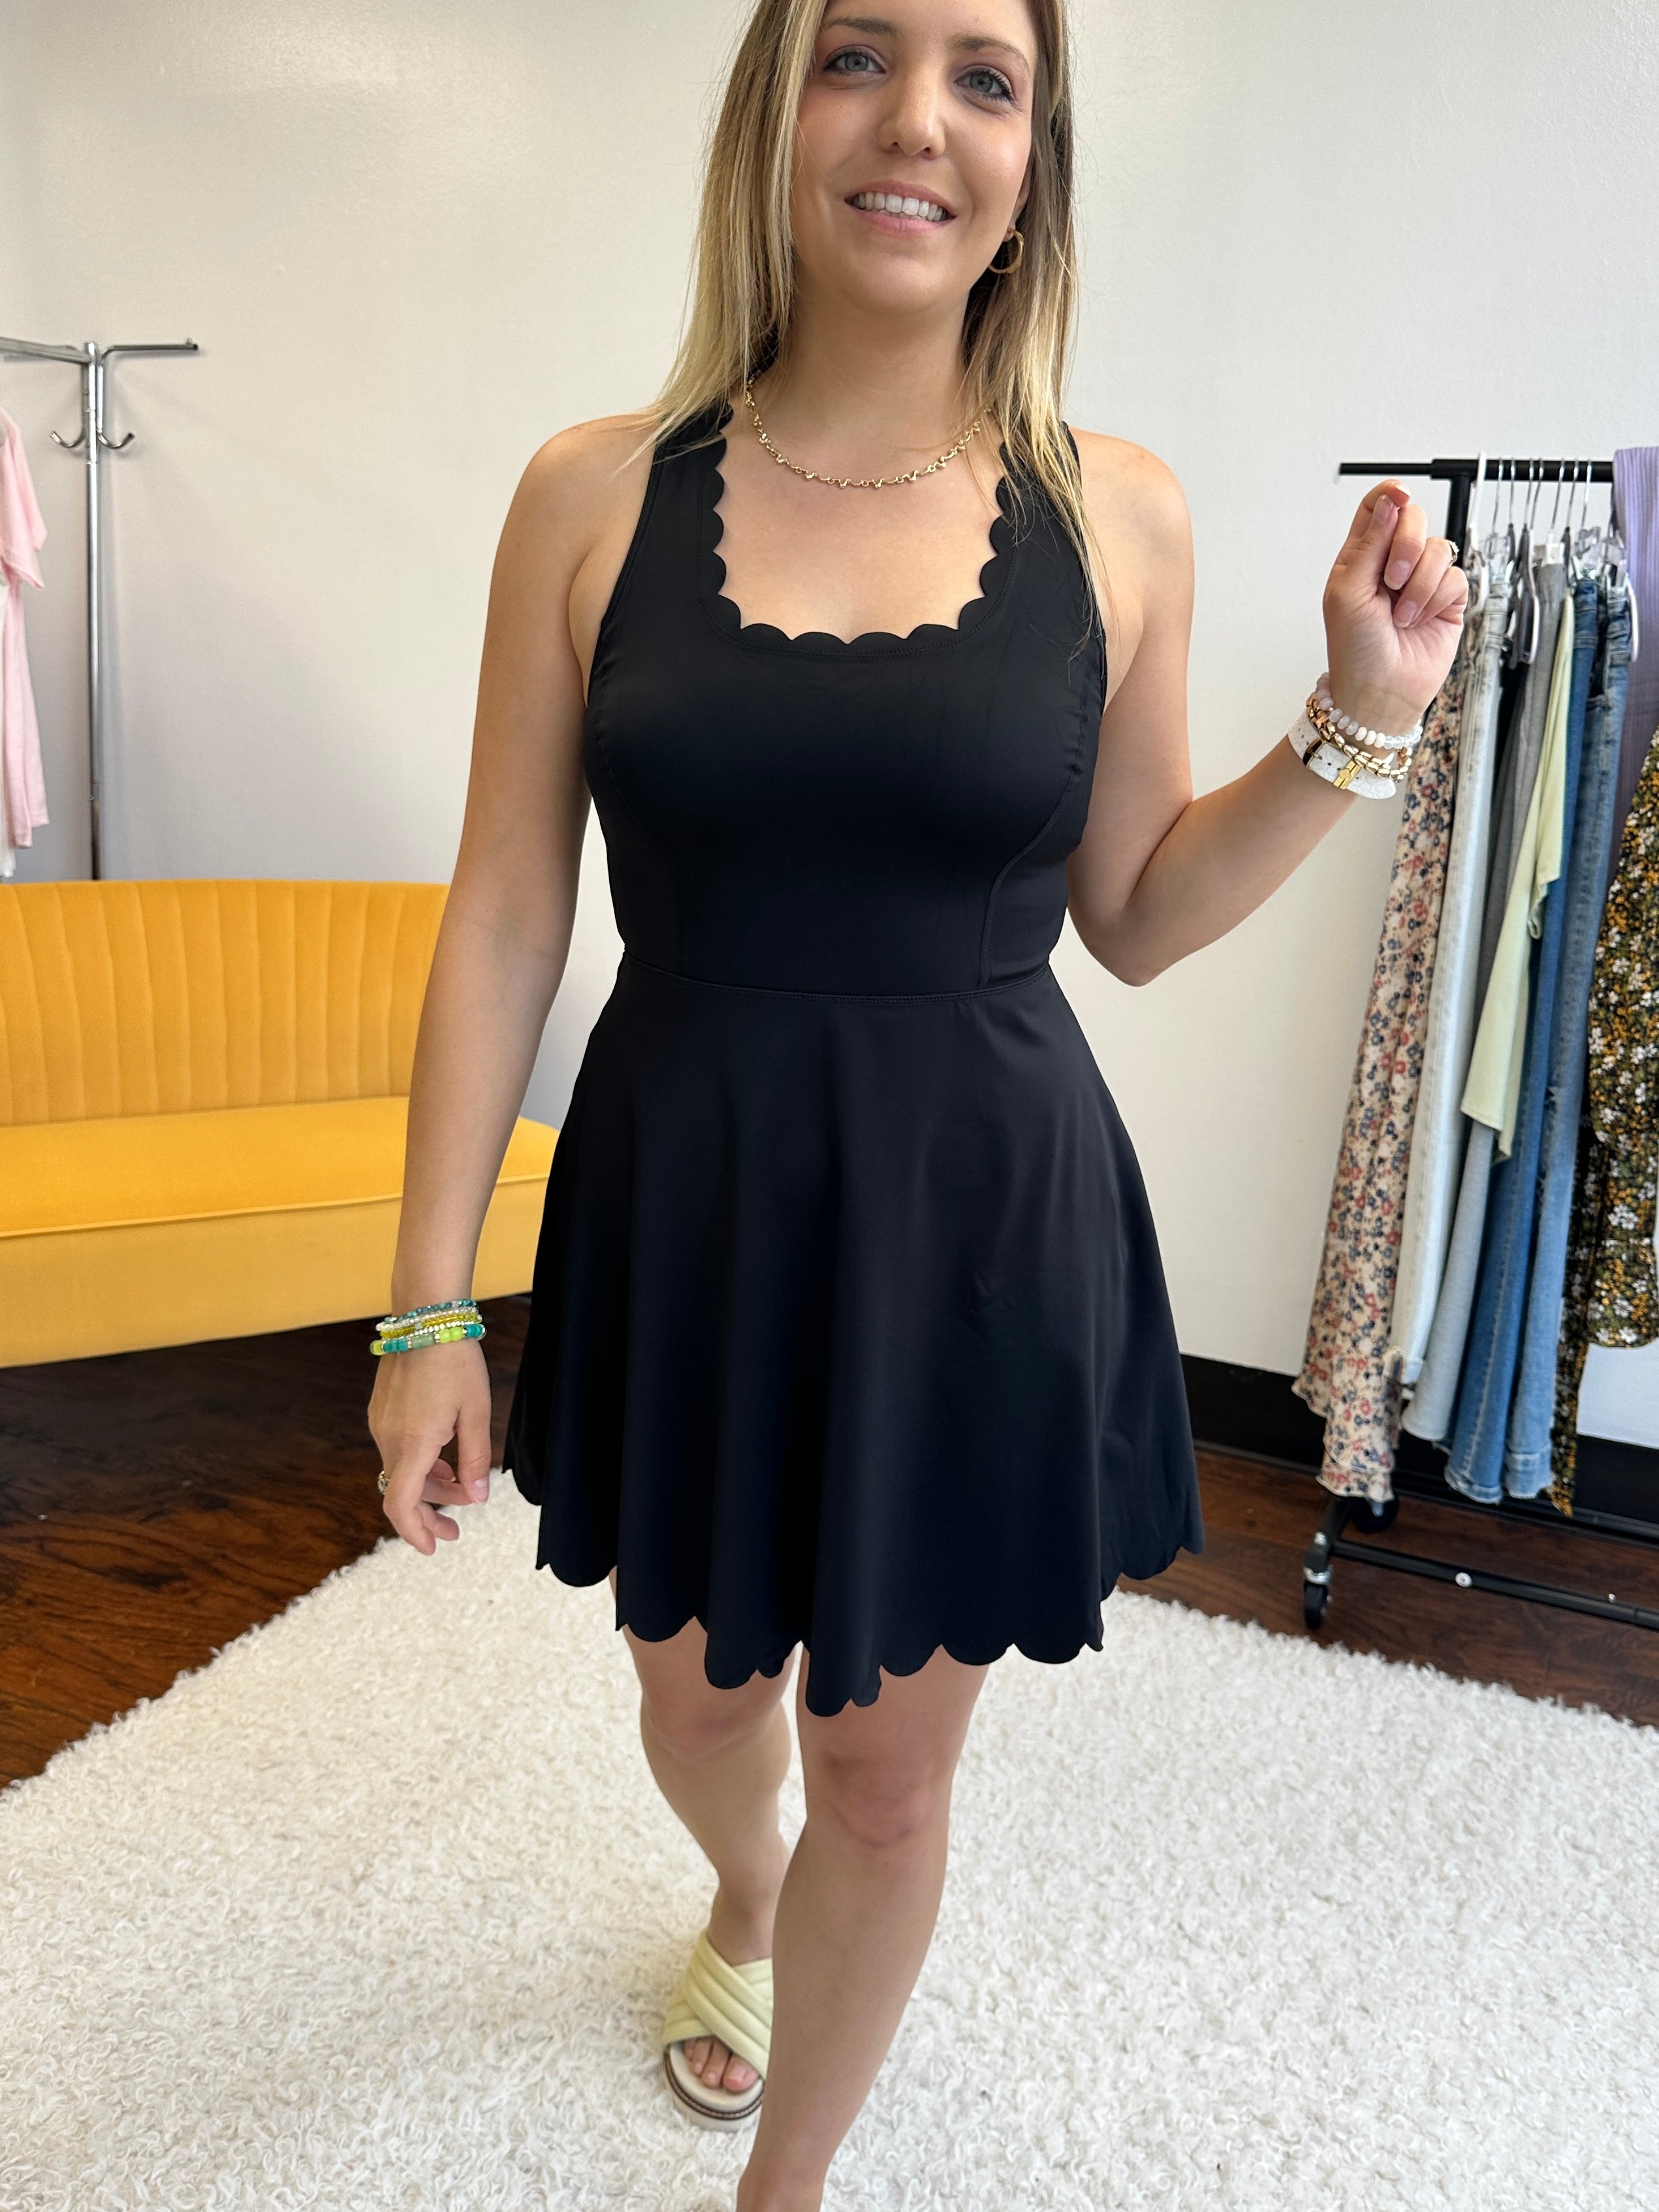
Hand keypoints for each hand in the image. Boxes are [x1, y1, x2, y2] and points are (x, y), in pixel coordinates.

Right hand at [367, 1337, 494, 1554]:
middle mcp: (388, 1436)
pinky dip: (419, 1463)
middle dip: (429, 1514)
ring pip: (401, 1470)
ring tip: (461, 1488)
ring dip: (428, 1485)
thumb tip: (477, 1498)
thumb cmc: (456, 1360)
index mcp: (413, 1442)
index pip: (401, 1504)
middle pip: (403, 1491)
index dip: (414, 1532)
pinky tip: (444, 1459)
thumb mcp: (476, 1412)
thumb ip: (476, 1459)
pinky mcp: (381, 1410)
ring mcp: (380, 1423)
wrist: (425, 1316)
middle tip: (455, 1532)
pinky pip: (397, 1449)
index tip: (431, 1548)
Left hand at [1322, 480, 1468, 732]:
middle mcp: (1392, 563)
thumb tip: (1390, 500)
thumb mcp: (1348, 593)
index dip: (1391, 494)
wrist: (1379, 693)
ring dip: (1420, 583)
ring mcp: (1422, 581)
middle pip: (1415, 518)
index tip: (1400, 496)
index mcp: (1360, 557)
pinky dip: (1436, 598)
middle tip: (1392, 580)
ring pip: (1439, 548)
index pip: (1378, 507)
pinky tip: (1419, 621)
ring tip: (1401, 616)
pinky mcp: (1446, 600)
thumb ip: (1369, 544)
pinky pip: (1455, 576)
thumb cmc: (1354, 650)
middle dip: (1408, 545)